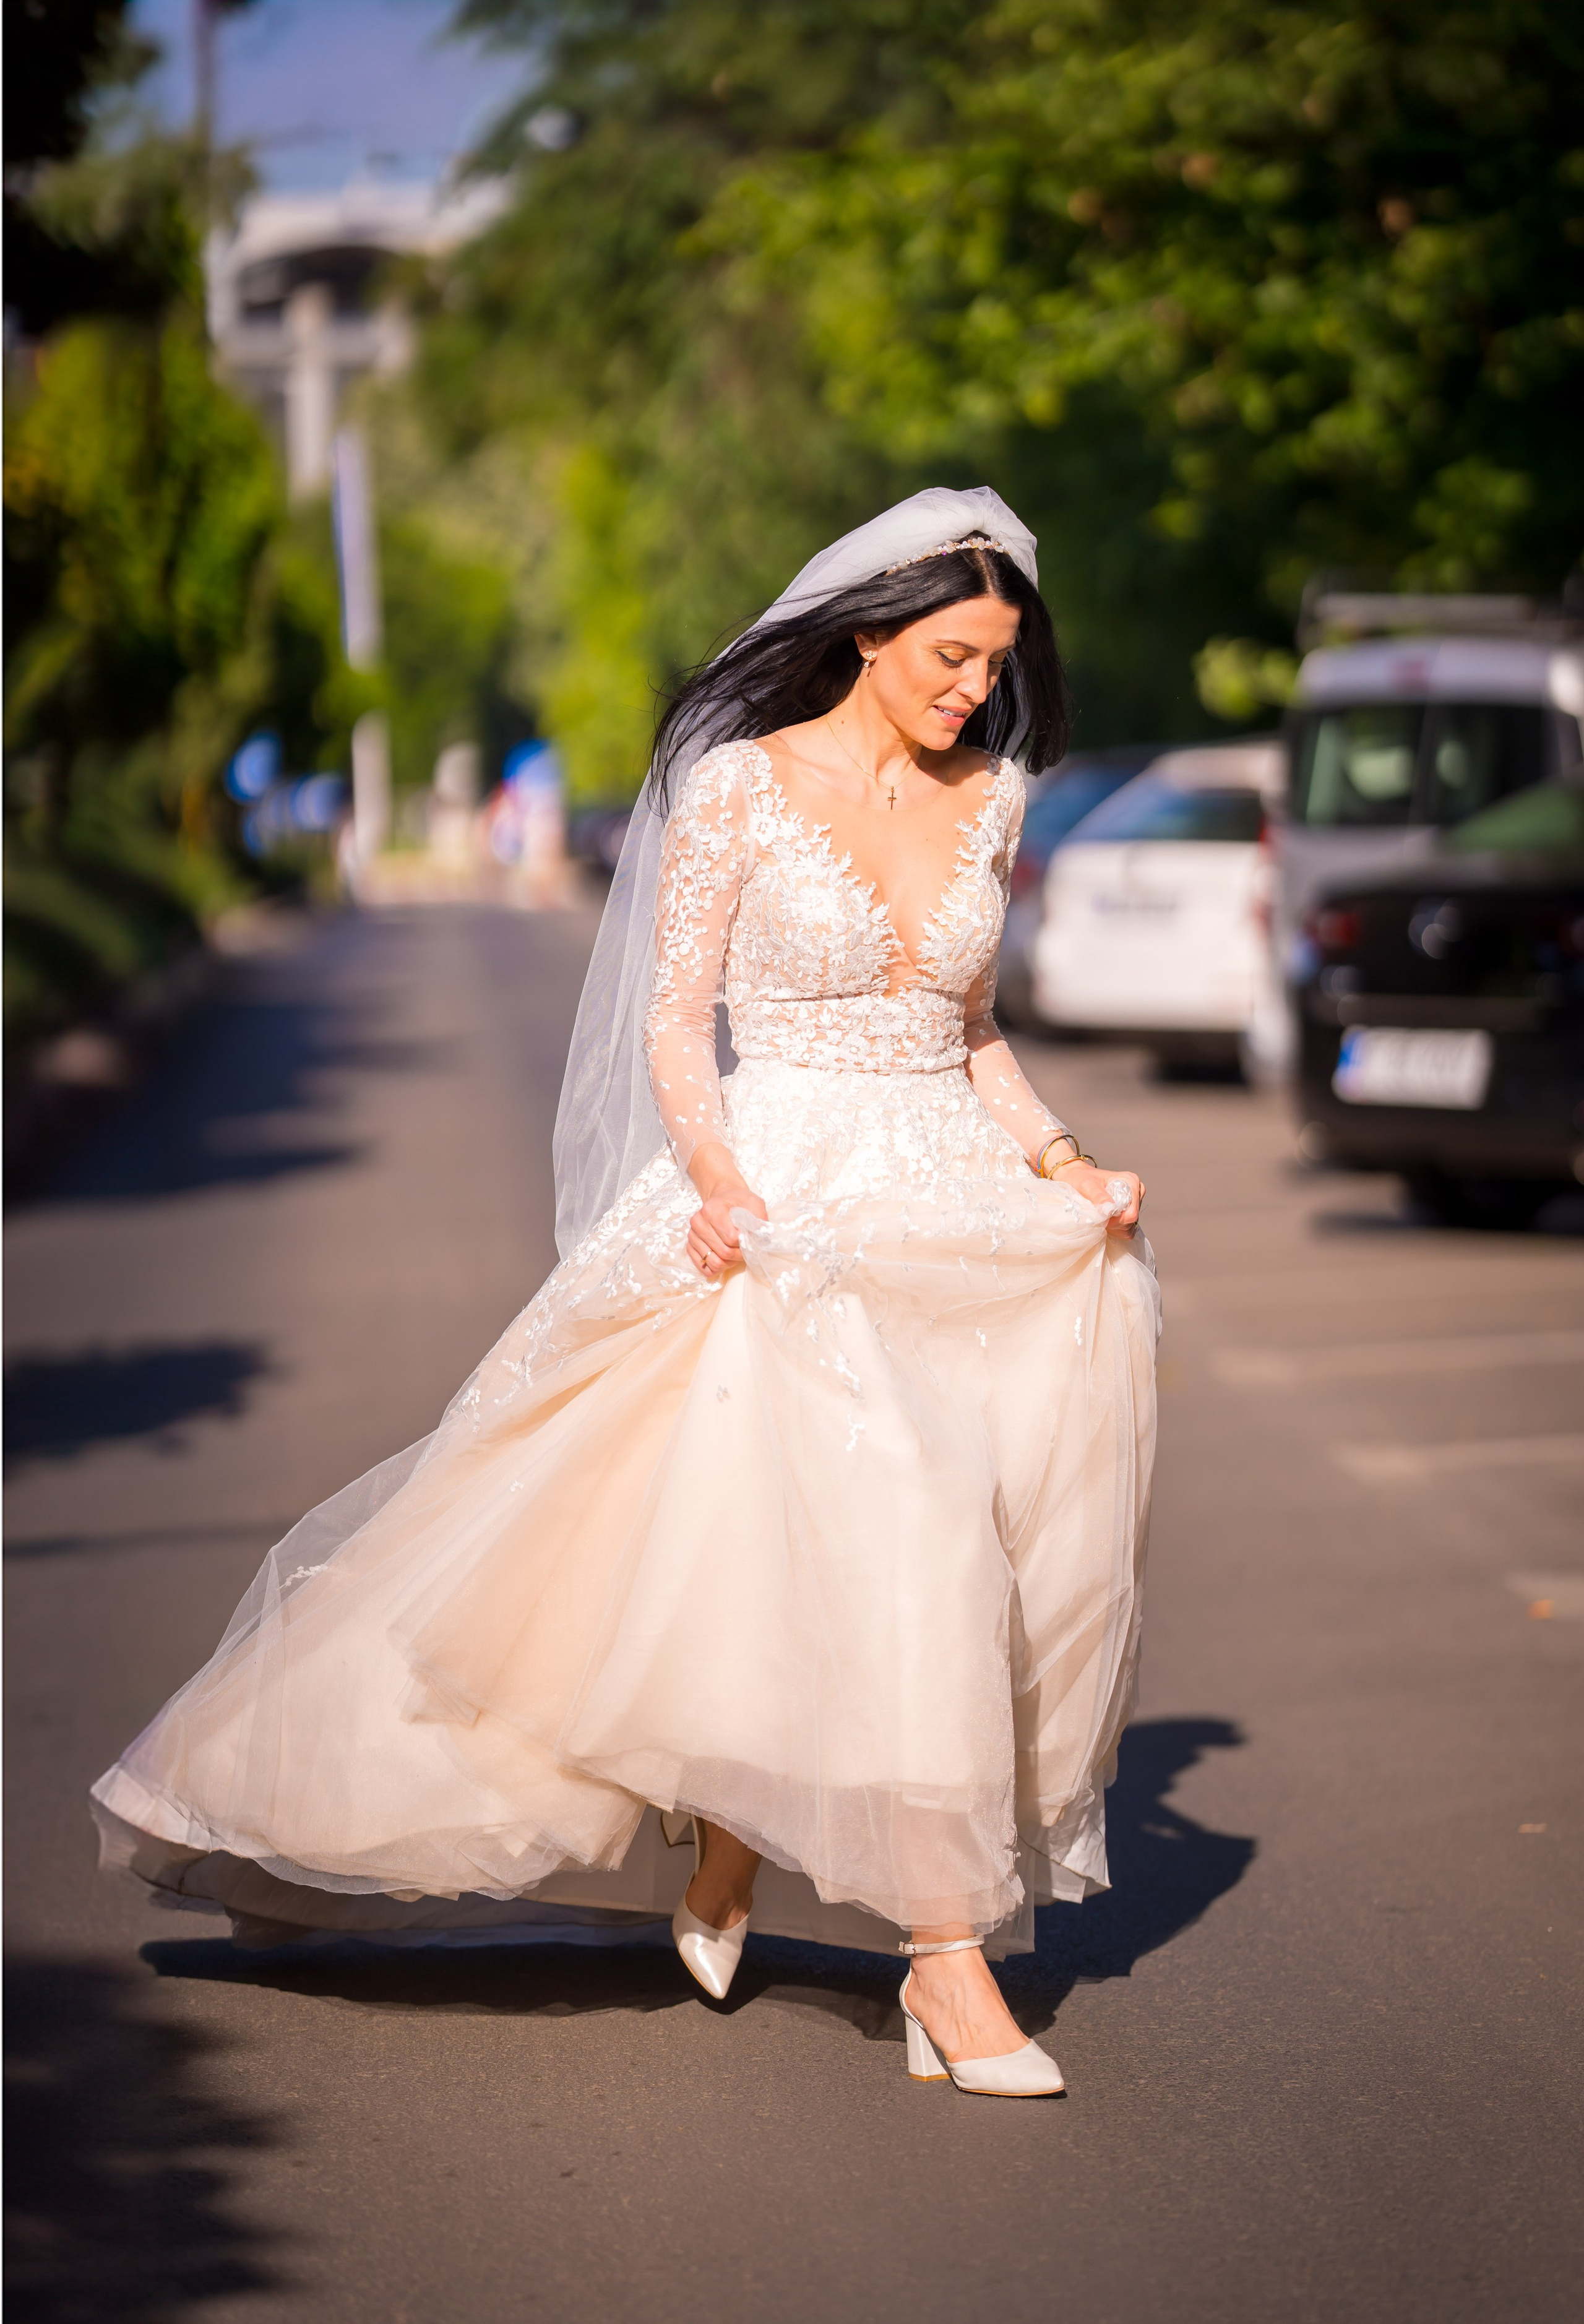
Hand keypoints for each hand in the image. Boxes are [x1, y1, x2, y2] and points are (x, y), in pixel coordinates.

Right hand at [686, 1146, 768, 1276]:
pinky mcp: (690, 1246)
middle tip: (745, 1249)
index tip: (749, 1238)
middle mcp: (698, 1222)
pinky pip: (704, 1268)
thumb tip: (760, 1237)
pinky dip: (717, 1268)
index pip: (731, 1238)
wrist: (723, 1199)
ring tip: (735, 1252)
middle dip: (738, 1255)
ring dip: (728, 1263)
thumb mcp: (753, 1203)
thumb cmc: (738, 1202)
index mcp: (712, 1210)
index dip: (744, 1243)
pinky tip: (724, 1258)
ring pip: (713, 1263)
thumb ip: (759, 1219)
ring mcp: (692, 1235)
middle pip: (723, 1252)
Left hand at [1051, 1159, 1143, 1235]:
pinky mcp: (1128, 1210)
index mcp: (1131, 1182)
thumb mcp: (1087, 1185)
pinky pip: (1127, 1228)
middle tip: (1099, 1218)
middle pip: (1131, 1219)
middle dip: (1115, 1223)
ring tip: (1101, 1219)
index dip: (1117, 1220)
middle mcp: (1135, 1191)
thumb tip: (1110, 1209)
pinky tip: (1105, 1222)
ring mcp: (1133, 1202)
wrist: (1076, 1177)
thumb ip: (1099, 1196)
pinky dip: (1116, 1229)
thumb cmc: (1081, 1178)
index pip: (1132, 1212)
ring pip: (1130, 1226)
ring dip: (1115, 1227)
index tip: (1102, 1219)